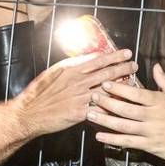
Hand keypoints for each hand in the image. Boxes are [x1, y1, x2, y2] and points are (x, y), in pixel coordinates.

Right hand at [15, 49, 137, 135]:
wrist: (29, 113)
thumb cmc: (39, 93)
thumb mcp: (53, 73)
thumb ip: (70, 66)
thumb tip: (83, 60)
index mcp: (71, 69)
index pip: (98, 60)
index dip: (114, 56)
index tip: (125, 53)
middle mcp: (77, 81)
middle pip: (106, 73)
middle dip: (123, 68)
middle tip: (134, 65)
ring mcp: (80, 97)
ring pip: (106, 89)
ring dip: (122, 85)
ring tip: (133, 82)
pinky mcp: (80, 112)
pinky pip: (100, 108)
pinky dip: (111, 105)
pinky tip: (121, 104)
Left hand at [87, 64, 164, 163]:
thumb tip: (155, 66)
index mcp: (160, 102)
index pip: (136, 93)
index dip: (119, 88)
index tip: (105, 83)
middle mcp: (154, 116)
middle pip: (126, 108)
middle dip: (107, 102)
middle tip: (92, 97)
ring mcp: (151, 132)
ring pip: (124, 125)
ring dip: (105, 120)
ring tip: (90, 115)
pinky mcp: (150, 146)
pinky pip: (128, 142)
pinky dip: (113, 140)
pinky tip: (100, 136)